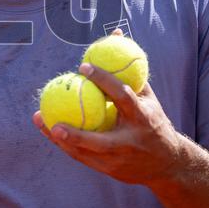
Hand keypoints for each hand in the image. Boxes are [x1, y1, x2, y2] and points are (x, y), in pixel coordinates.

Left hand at [32, 31, 185, 185]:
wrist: (167, 164)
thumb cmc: (153, 122)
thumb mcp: (149, 99)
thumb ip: (130, 73)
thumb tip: (117, 36)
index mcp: (143, 118)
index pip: (122, 97)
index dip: (104, 80)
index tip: (82, 66)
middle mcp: (130, 142)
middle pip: (101, 141)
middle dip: (77, 134)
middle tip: (53, 121)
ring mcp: (119, 160)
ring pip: (85, 153)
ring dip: (61, 140)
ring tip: (40, 120)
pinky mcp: (110, 170)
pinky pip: (82, 157)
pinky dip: (64, 144)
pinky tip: (48, 130)